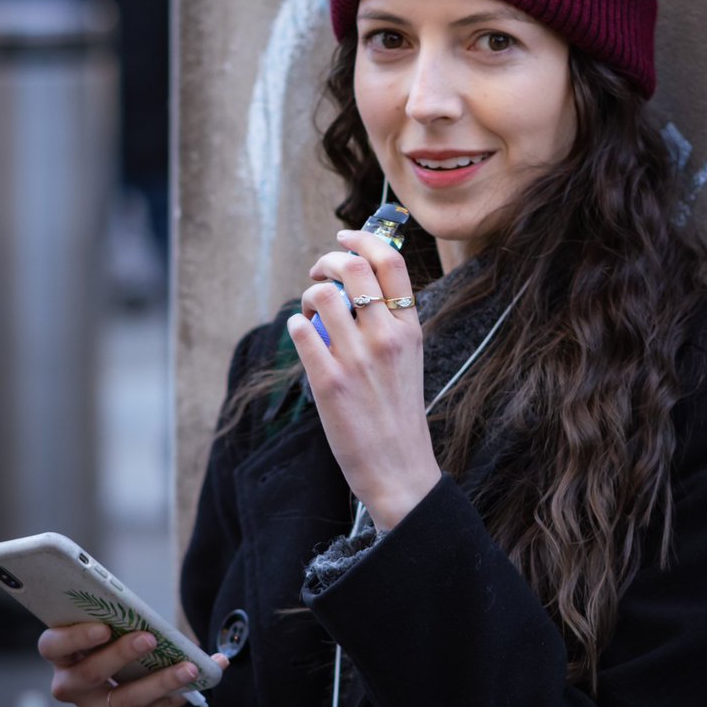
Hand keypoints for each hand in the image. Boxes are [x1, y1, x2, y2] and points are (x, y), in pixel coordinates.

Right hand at [38, 622, 227, 706]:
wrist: (128, 687)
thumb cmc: (118, 646)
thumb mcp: (115, 631)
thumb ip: (124, 619)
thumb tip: (150, 611)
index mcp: (64, 655)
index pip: (53, 646)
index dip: (74, 637)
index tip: (104, 627)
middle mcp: (72, 687)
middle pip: (88, 675)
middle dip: (121, 655)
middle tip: (149, 638)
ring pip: (123, 700)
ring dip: (159, 682)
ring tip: (188, 668)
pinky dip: (172, 700)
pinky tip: (192, 687)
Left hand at [288, 229, 441, 529]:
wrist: (399, 468)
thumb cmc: (399, 413)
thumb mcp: (409, 359)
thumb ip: (390, 323)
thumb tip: (355, 286)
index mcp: (410, 328)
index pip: (392, 263)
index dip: (363, 239)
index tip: (344, 238)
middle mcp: (387, 337)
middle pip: (353, 267)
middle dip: (327, 260)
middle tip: (319, 274)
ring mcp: (357, 358)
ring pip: (320, 295)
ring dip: (307, 296)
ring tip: (310, 314)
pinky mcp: (329, 381)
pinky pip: (301, 331)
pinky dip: (295, 325)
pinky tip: (301, 335)